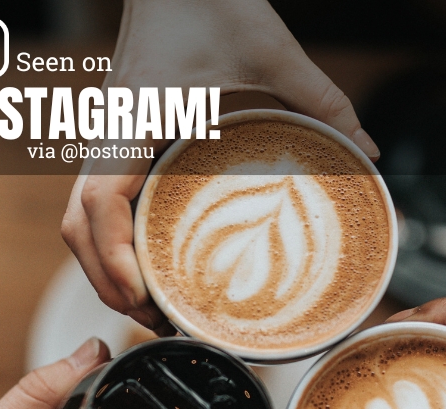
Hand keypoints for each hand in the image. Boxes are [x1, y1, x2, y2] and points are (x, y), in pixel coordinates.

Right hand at [61, 0, 378, 329]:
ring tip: (149, 306)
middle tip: (156, 321)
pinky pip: (93, 205)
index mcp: (134, 119)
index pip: (98, 201)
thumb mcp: (272, 49)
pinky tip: (144, 265)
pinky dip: (108, 245)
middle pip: (76, 228)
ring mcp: (105, 142)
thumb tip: (369, 151)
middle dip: (107, 282)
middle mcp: (107, 136)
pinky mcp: (115, 145)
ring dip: (103, 269)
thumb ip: (322, 100)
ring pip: (77, 222)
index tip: (142, 296)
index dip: (112, 258)